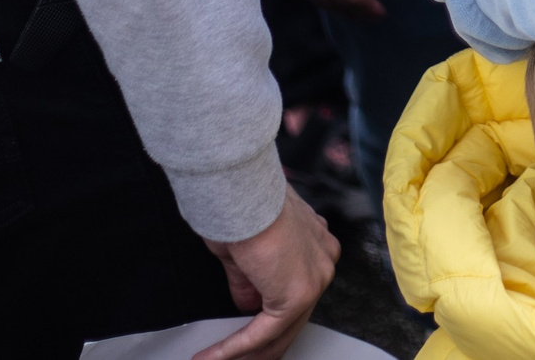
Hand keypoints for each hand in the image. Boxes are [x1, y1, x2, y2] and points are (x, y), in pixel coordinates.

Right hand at [196, 187, 338, 359]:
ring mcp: (315, 279)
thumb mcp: (243, 251)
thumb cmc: (240, 204)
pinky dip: (234, 348)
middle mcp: (323, 261)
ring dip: (245, 352)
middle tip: (231, 357)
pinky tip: (211, 356)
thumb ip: (248, 281)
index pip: (295, 293)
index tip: (243, 330)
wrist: (241, 191)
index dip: (267, 316)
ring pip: (281, 331)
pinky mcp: (297, 295)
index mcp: (315, 244)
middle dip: (261, 344)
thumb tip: (245, 306)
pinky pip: (265, 333)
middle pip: (293, 317)